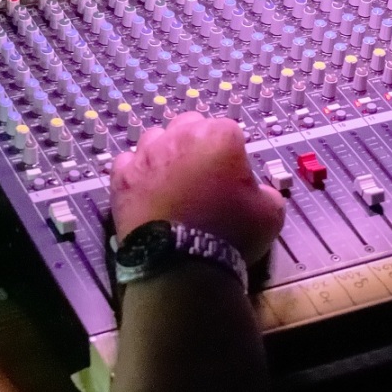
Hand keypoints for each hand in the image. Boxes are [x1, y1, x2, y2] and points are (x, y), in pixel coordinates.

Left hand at [111, 112, 286, 261]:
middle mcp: (180, 136)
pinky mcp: (122, 177)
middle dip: (198, 142)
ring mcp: (146, 155)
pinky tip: (148, 189)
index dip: (233, 152)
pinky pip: (129, 162)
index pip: (230, 129)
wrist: (182, 266)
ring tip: (174, 179)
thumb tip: (261, 194)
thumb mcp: (270, 214)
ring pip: (156, 138)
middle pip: (191, 125)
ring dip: (166, 152)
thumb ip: (266, 192)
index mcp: (219, 136)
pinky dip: (138, 172)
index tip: (234, 173)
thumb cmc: (229, 235)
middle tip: (205, 173)